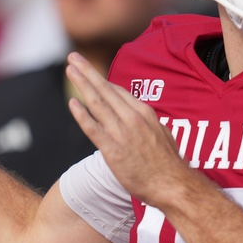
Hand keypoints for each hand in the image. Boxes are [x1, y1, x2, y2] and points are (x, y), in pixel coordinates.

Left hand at [65, 52, 191, 203]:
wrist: (171, 184)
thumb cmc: (168, 163)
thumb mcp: (162, 133)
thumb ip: (148, 122)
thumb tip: (140, 114)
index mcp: (144, 113)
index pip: (117, 91)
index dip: (100, 78)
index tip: (88, 69)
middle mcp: (132, 118)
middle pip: (105, 90)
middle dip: (87, 72)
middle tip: (73, 57)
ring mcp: (121, 133)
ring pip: (97, 103)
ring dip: (82, 84)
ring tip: (71, 70)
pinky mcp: (112, 150)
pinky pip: (93, 128)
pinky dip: (82, 114)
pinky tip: (72, 103)